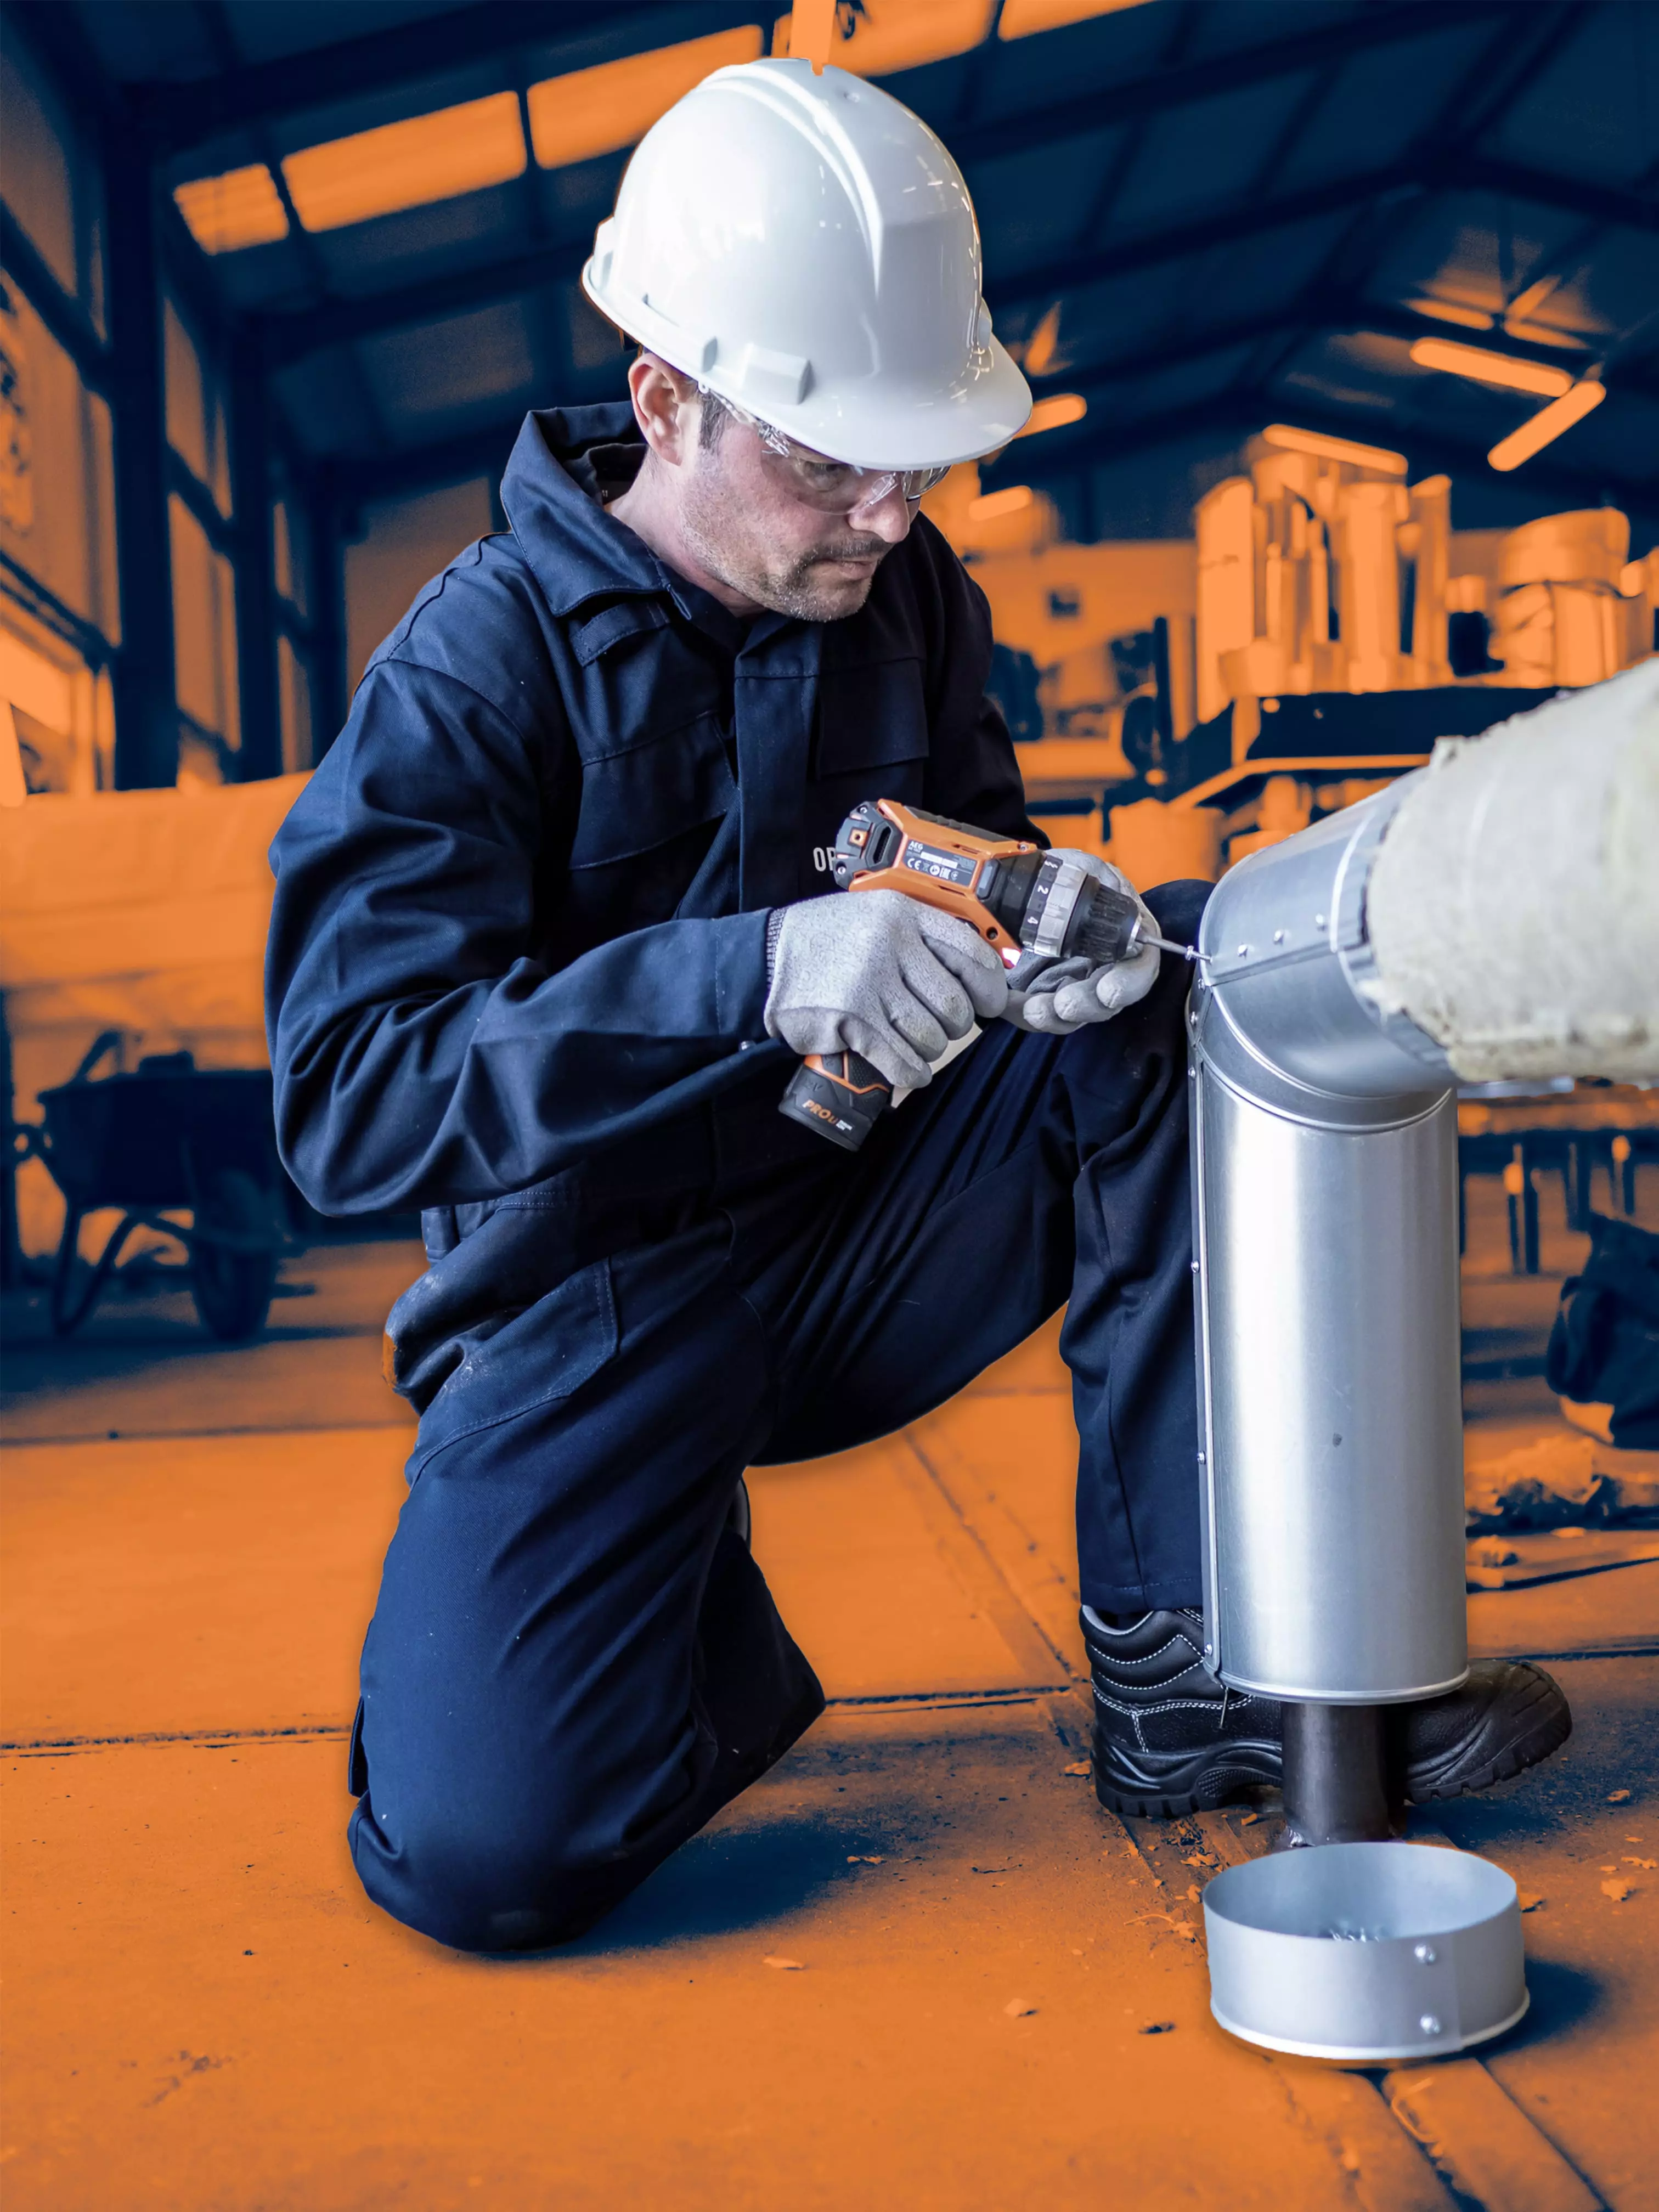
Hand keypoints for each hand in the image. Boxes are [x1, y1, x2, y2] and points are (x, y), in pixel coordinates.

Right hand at [765, 889, 1009, 1088]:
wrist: (766, 957)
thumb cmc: (828, 940)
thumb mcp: (878, 917)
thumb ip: (923, 938)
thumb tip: (980, 976)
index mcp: (904, 914)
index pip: (971, 953)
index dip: (990, 987)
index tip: (990, 1003)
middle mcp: (890, 944)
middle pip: (954, 1004)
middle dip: (953, 1026)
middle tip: (937, 1027)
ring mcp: (869, 982)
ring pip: (930, 1037)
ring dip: (927, 1051)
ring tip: (910, 1044)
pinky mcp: (851, 1019)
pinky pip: (902, 1059)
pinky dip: (911, 1072)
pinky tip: (908, 1070)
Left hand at [1006, 852, 1161, 1034]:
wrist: (1023, 885)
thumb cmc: (1062, 876)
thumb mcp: (1084, 867)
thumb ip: (1101, 879)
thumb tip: (1115, 893)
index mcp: (1124, 938)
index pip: (1140, 968)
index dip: (1129, 983)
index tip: (1109, 991)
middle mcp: (1103, 967)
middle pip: (1107, 1000)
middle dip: (1087, 1005)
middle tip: (1065, 1004)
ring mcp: (1073, 983)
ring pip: (1072, 1013)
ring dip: (1056, 1017)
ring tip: (1035, 1010)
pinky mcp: (1043, 993)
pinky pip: (1038, 1011)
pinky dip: (1024, 1012)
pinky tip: (1012, 1004)